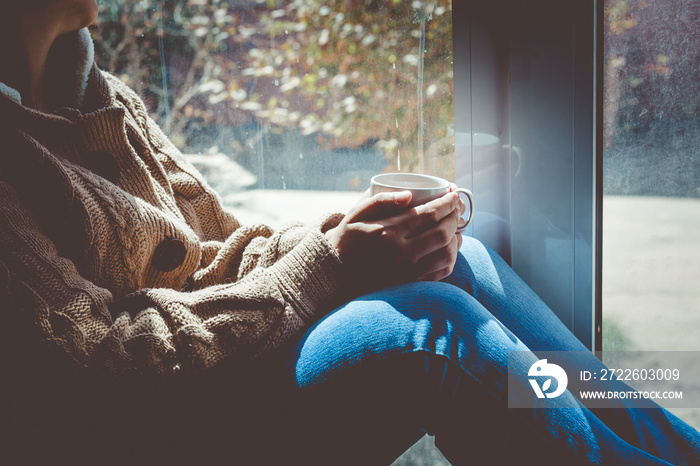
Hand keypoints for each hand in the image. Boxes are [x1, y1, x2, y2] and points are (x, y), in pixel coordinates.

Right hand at [325, 190, 462, 295]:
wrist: (335, 273)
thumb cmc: (346, 239)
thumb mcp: (355, 214)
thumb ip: (380, 201)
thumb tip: (409, 195)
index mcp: (387, 232)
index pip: (429, 214)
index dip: (447, 203)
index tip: (454, 193)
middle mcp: (400, 254)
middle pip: (442, 232)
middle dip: (455, 216)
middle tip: (457, 206)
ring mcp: (407, 272)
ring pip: (446, 253)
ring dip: (457, 237)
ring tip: (457, 226)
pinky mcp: (410, 284)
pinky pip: (440, 272)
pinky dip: (451, 257)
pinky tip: (450, 246)